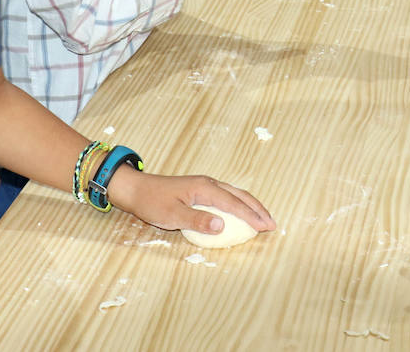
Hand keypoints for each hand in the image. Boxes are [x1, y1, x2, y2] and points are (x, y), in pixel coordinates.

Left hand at [105, 166, 275, 236]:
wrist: (137, 189)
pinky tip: (242, 213)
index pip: (233, 203)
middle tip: (272, 224)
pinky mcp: (201, 189)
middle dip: (257, 209)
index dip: (251, 215)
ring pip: (235, 194)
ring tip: (263, 218)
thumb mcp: (172, 215)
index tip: (265, 226)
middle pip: (240, 195)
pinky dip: (240, 204)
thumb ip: (197, 221)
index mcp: (204, 188)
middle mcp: (208, 183)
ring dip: (251, 206)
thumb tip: (222, 226)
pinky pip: (227, 196)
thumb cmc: (152, 202)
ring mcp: (205, 185)